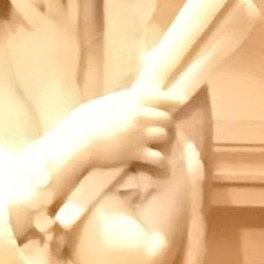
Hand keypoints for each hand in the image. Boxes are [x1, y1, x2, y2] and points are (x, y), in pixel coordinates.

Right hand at [52, 85, 179, 187]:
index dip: (174, 100)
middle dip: (166, 123)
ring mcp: (141, 134)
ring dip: (163, 140)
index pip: (162, 97)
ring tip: (158, 144)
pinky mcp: (137, 153)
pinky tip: (161, 166)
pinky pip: (158, 158)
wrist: (81, 138)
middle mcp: (142, 115)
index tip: (182, 101)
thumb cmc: (88, 118)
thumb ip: (126, 102)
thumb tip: (133, 103)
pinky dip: (161, 163)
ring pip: (165, 136)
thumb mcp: (110, 102)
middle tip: (162, 128)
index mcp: (135, 99)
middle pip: (167, 118)